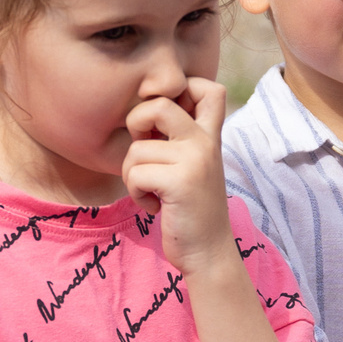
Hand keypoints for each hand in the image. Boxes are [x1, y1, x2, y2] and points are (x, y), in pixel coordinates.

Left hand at [123, 78, 236, 278]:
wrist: (208, 253)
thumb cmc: (191, 211)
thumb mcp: (193, 167)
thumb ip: (179, 140)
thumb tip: (143, 112)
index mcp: (209, 136)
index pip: (208, 87)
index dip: (180, 89)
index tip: (163, 120)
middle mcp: (205, 142)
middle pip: (158, 103)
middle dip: (136, 125)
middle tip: (144, 152)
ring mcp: (195, 159)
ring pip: (136, 149)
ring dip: (132, 175)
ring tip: (153, 192)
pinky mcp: (180, 181)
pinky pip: (135, 175)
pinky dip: (136, 195)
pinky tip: (155, 206)